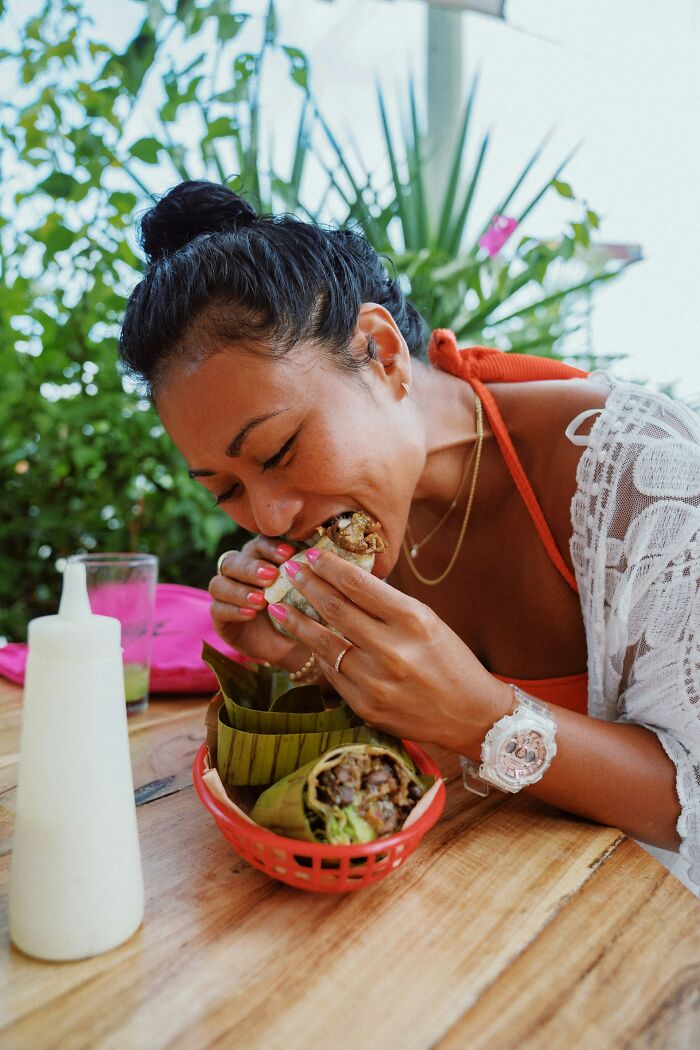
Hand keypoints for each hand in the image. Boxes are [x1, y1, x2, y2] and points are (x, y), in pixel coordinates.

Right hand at [209, 537, 312, 670]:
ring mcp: (225, 595)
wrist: (293, 644)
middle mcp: (237, 573)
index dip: (270, 547)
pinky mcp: (220, 618)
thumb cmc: (300, 610)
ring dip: (240, 590)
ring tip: (261, 600)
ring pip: (219, 584)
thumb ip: (305, 573)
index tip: (289, 553)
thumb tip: (318, 554)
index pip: (258, 544)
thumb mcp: (305, 591)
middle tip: (271, 576)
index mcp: (259, 559)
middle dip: (252, 568)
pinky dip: (233, 610)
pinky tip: (251, 614)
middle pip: (233, 561)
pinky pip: (217, 609)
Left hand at [266, 548, 510, 752]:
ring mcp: (376, 681)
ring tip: (278, 605)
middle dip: (307, 585)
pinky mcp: (366, 706)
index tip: (311, 555)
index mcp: (413, 619)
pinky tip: (307, 640)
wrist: (472, 715)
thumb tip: (344, 582)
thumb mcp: (427, 621)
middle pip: (335, 609)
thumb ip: (387, 605)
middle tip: (289, 571)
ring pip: (324, 643)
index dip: (329, 566)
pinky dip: (318, 654)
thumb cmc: (451, 660)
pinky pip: (332, 673)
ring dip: (297, 621)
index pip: (358, 584)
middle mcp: (392, 648)